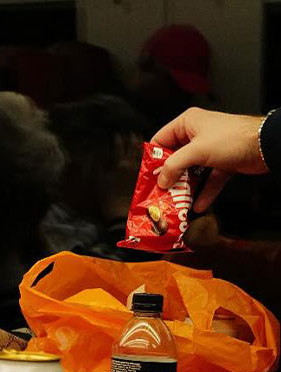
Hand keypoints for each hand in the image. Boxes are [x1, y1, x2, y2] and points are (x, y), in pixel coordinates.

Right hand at [152, 108, 267, 211]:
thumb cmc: (233, 138)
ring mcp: (210, 149)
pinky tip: (198, 204)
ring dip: (186, 187)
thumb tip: (161, 181)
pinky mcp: (222, 162)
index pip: (160, 140)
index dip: (153, 159)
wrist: (266, 145)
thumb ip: (173, 166)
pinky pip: (208, 179)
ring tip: (177, 201)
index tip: (148, 176)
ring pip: (191, 171)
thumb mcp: (196, 151)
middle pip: (175, 158)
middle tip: (160, 192)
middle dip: (169, 177)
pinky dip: (204, 191)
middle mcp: (197, 135)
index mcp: (187, 123)